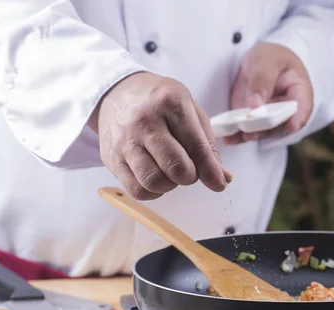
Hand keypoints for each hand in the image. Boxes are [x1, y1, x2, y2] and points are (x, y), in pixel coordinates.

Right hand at [89, 72, 232, 199]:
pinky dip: (152, 192)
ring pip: (154, 182)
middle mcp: (145, 121)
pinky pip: (136, 190)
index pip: (196, 146)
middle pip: (176, 168)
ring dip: (170, 185)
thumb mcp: (189, 110)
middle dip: (190, 177)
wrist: (116, 92)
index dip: (210, 171)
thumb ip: (207, 144)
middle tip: (189, 169)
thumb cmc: (159, 103)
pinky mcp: (111, 158)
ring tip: (170, 172)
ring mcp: (124, 140)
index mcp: (170, 103)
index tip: (218, 184)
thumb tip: (222, 178)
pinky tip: (155, 177)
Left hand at [226, 42, 312, 143]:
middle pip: (279, 125)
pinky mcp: (253, 120)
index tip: (291, 126)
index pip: (303, 109)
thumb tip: (254, 104)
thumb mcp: (267, 61)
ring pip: (261, 132)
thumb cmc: (271, 58)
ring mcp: (269, 118)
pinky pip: (247, 131)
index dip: (298, 119)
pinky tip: (226, 137)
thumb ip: (262, 80)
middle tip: (249, 131)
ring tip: (231, 136)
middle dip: (264, 130)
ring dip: (246, 135)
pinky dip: (236, 135)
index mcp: (299, 93)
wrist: (260, 61)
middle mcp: (286, 111)